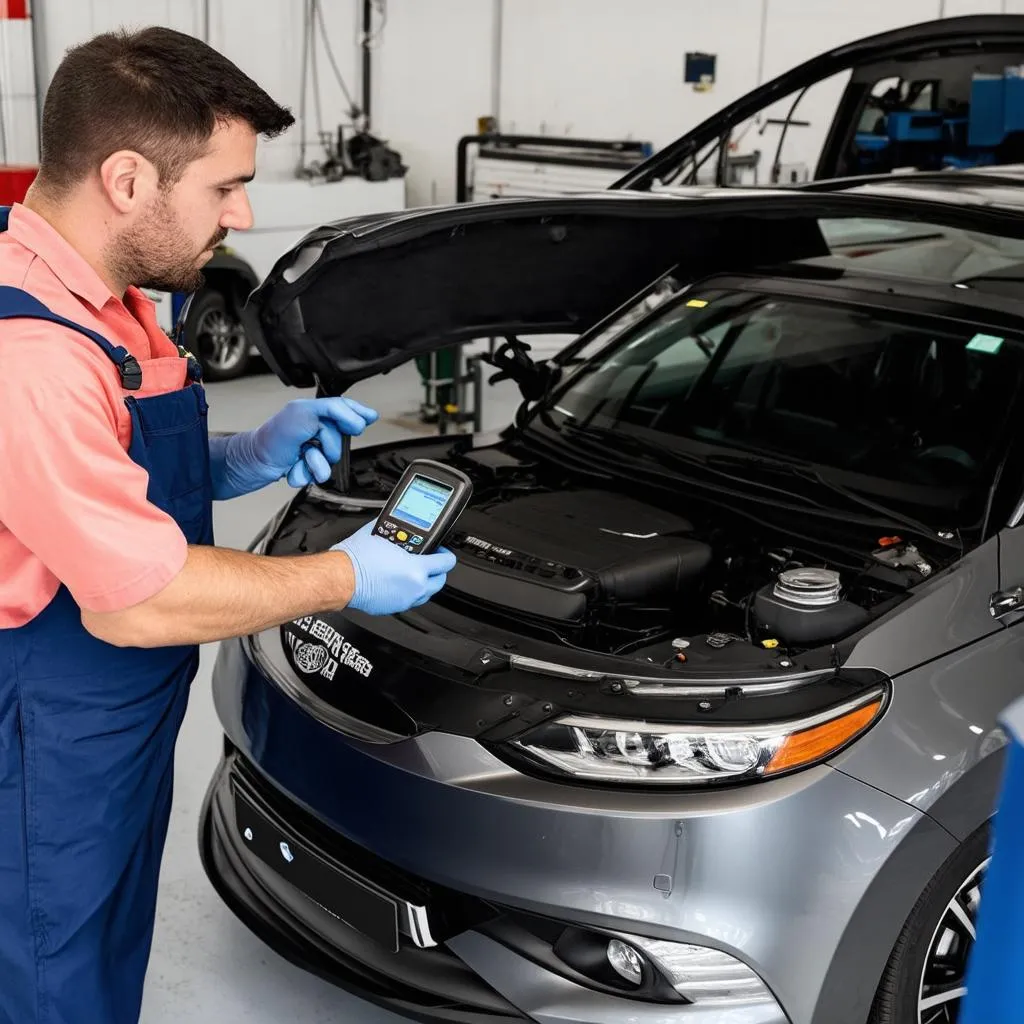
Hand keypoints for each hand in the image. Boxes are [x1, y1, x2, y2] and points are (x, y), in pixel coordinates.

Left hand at [220, 397, 378, 496]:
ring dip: (315, 465)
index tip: (358, 426)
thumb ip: (334, 410)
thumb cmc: (272, 437)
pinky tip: (293, 470)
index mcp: (314, 411)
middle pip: (340, 440)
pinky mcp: (303, 466)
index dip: (356, 418)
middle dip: (328, 448)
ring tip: (301, 459)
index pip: (346, 410)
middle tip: (313, 444)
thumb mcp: (303, 414)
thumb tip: (359, 418)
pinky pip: (317, 475)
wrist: (252, 465)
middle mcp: (313, 428)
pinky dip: (305, 474)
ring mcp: (309, 448)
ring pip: (330, 462)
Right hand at [332, 522, 456, 615]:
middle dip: (437, 571)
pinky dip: (409, 592)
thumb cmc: (356, 559)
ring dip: (425, 583)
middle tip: (430, 562)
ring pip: (426, 594)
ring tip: (416, 573)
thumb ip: (395, 529)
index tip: (441, 552)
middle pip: (440, 581)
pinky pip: (409, 601)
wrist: (341, 578)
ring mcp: (405, 600)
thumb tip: (396, 523)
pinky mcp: (393, 608)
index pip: (446, 563)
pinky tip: (401, 583)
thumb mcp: (380, 534)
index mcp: (416, 569)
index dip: (446, 555)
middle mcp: (414, 587)